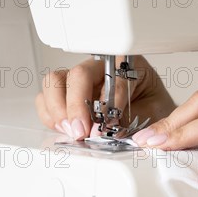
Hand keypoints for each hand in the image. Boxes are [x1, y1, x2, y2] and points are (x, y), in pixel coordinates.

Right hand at [35, 56, 175, 139]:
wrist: (152, 113)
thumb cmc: (152, 107)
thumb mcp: (152, 112)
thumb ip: (132, 120)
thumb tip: (108, 130)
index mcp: (126, 65)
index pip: (111, 79)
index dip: (106, 104)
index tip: (105, 125)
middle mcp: (99, 68)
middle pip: (76, 75)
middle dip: (76, 106)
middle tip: (82, 131)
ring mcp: (80, 80)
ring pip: (54, 83)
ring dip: (59, 110)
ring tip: (72, 131)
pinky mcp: (66, 95)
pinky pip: (45, 99)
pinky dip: (50, 115)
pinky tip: (65, 128)